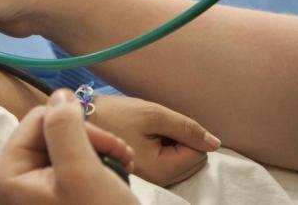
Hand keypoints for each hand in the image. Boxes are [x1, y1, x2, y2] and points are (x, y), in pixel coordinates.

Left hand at [0, 90, 139, 204]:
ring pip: (68, 144)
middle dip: (92, 140)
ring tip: (122, 167)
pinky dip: (99, 164)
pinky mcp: (52, 196)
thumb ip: (66, 127)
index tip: (107, 148)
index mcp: (5, 174)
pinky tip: (115, 176)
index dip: (78, 127)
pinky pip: (73, 162)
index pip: (40, 118)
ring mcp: (32, 190)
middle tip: (121, 157)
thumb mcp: (82, 171)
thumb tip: (60, 94)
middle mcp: (12, 180)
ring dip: (101, 151)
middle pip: (53, 131)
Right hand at [91, 95, 219, 186]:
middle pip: (193, 162)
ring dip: (173, 146)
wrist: (83, 122)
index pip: (199, 154)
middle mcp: (158, 182)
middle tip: (153, 129)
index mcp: (161, 170)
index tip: (162, 125)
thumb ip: (187, 128)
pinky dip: (164, 150)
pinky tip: (145, 140)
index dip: (186, 134)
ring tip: (147, 134)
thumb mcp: (153, 115)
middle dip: (181, 142)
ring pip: (183, 163)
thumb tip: (214, 143)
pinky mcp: (147, 176)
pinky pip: (170, 164)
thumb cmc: (115, 115)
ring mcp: (152, 182)